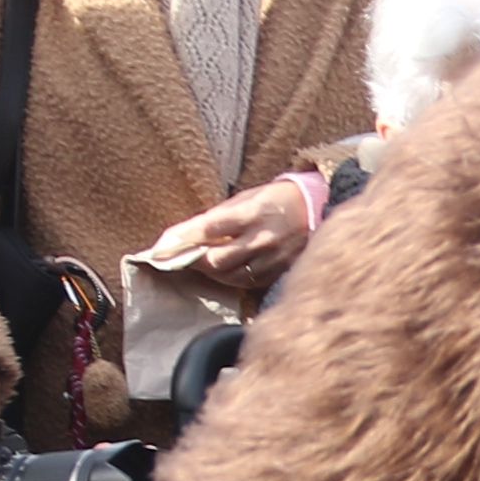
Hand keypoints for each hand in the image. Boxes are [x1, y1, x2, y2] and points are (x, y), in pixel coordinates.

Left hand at [178, 176, 313, 296]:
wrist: (317, 208)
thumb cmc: (276, 199)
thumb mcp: (246, 197)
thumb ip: (218, 216)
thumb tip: (183, 234)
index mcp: (253, 212)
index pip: (211, 227)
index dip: (184, 238)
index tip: (162, 247)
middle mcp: (263, 238)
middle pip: (218, 260)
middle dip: (196, 260)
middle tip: (182, 257)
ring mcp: (273, 259)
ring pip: (231, 276)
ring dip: (211, 272)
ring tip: (201, 264)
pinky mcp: (279, 272)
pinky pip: (248, 283)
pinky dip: (231, 278)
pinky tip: (224, 270)